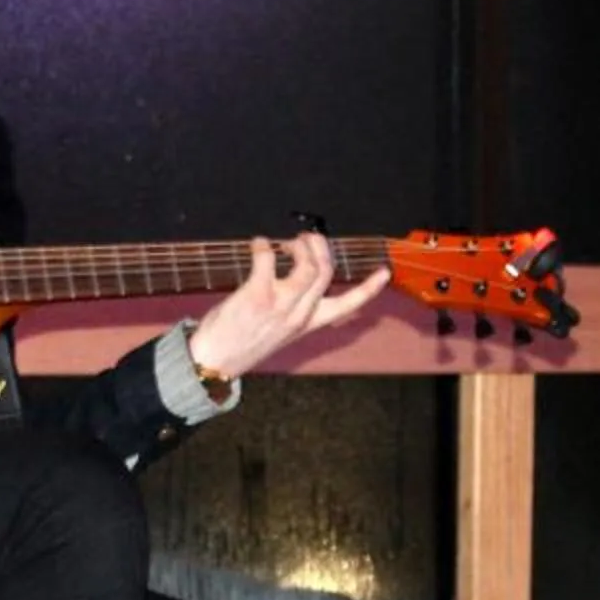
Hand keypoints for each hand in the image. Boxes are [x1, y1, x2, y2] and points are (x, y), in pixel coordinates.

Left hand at [186, 232, 389, 379]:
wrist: (215, 362)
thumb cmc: (241, 342)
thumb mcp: (279, 331)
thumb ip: (294, 310)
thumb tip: (298, 281)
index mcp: (308, 323)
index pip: (347, 305)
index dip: (369, 288)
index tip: (385, 272)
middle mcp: (299, 314)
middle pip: (326, 271)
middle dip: (319, 246)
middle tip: (303, 238)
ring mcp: (280, 305)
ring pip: (308, 265)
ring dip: (298, 244)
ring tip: (285, 242)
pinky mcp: (258, 295)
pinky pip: (269, 258)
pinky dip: (263, 245)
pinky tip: (257, 245)